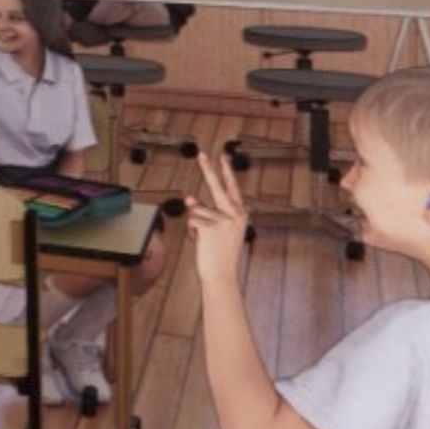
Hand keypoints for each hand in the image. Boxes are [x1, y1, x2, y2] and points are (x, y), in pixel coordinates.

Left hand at [187, 152, 249, 287]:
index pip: (232, 187)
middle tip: (200, 154)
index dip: (226, 171)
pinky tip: (199, 241)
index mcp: (240, 214)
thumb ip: (206, 212)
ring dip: (194, 224)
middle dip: (208, 169)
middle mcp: (235, 214)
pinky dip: (190, 230)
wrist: (221, 274)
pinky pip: (191, 220)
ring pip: (196, 209)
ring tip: (203, 238)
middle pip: (217, 186)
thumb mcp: (219, 230)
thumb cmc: (220, 253)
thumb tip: (188, 198)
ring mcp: (224, 220)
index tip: (223, 155)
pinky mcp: (210, 227)